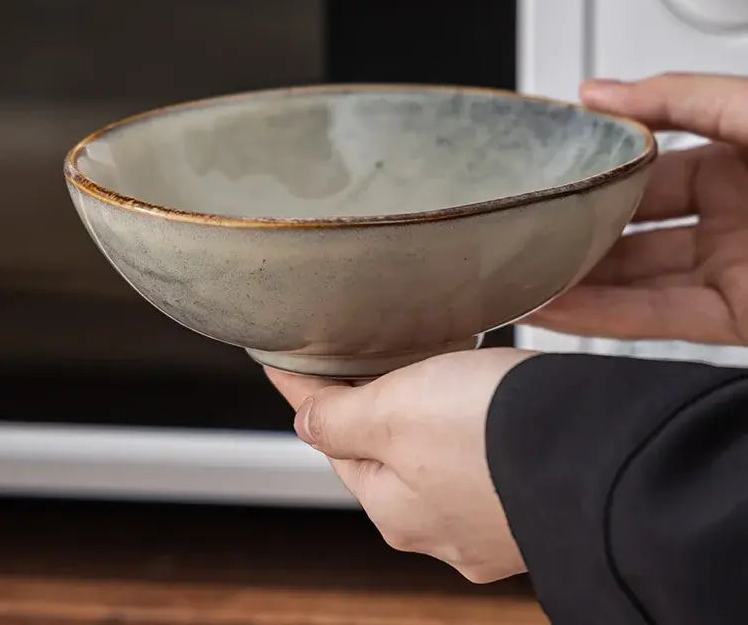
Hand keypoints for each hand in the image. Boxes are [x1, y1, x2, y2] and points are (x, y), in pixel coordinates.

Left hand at [266, 348, 534, 582]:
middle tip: (368, 363)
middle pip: (388, 457)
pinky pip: (490, 464)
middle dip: (377, 412)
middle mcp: (441, 530)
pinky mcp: (536, 505)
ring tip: (437, 378)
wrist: (600, 455)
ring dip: (434, 421)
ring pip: (443, 462)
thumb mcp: (394, 411)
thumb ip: (340, 418)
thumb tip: (303, 423)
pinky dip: (481, 432)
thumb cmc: (494, 433)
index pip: (334, 443)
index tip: (292, 362)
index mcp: (394, 509)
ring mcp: (494, 525)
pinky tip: (494, 408)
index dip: (312, 395)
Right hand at [531, 72, 747, 344]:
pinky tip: (554, 309)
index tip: (545, 171)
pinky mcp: (740, 319)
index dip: (597, 170)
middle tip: (521, 227)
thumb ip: (680, 96)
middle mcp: (732, 217)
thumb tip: (598, 94)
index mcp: (737, 162)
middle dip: (576, 230)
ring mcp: (733, 270)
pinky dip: (603, 318)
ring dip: (577, 282)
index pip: (648, 168)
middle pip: (634, 227)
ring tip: (518, 275)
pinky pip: (661, 319)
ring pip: (639, 280)